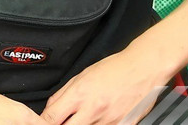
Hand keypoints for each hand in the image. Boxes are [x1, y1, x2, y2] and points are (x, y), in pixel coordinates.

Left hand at [41, 49, 168, 123]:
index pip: (51, 117)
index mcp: (80, 94)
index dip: (44, 122)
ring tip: (87, 116)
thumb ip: (64, 94)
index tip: (44, 123)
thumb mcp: (83, 74)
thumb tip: (50, 109)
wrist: (143, 68)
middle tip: (65, 120)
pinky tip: (101, 119)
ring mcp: (108, 121)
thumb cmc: (115, 68)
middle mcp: (93, 109)